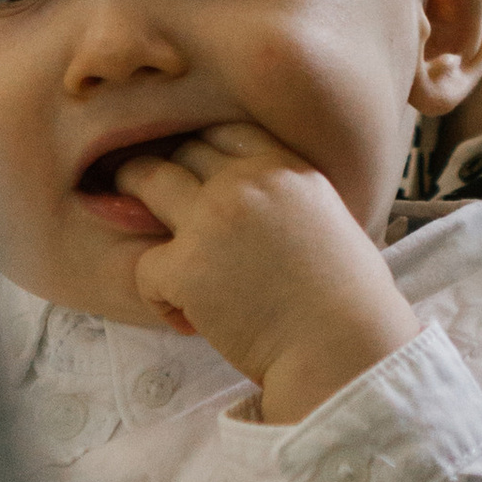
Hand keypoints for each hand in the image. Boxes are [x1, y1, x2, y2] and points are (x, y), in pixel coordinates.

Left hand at [111, 123, 416, 424]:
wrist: (344, 350)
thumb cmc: (347, 301)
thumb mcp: (329, 222)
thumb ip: (285, 201)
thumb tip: (247, 213)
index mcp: (287, 168)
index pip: (225, 131)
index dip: (202, 149)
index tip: (193, 172)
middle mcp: (247, 182)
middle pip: (183, 151)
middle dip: (162, 171)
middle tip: (147, 192)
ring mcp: (212, 220)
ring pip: (146, 183)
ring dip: (135, 203)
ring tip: (148, 237)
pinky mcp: (187, 267)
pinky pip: (143, 266)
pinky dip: (159, 296)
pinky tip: (190, 320)